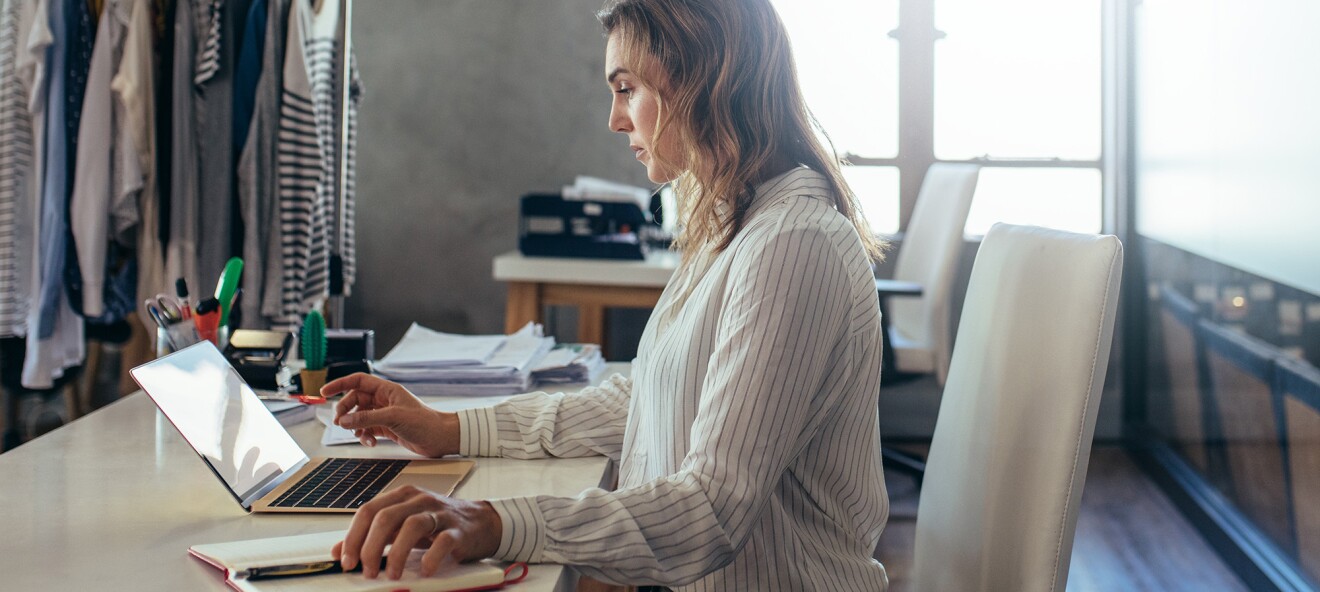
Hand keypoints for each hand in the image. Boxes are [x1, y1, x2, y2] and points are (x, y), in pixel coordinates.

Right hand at [326, 373, 459, 456]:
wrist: (440, 438)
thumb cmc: (425, 422)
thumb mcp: (393, 417)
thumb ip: (367, 418)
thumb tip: (344, 420)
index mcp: (386, 390)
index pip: (358, 381)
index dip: (340, 384)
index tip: (325, 392)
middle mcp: (384, 400)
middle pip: (355, 400)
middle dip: (345, 411)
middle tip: (340, 423)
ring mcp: (384, 414)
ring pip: (359, 416)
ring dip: (355, 426)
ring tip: (359, 435)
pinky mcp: (387, 428)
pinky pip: (367, 429)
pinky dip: (364, 435)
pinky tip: (370, 442)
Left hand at [331, 485, 502, 579]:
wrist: (481, 523)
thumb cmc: (438, 524)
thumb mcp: (402, 526)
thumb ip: (372, 536)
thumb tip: (338, 550)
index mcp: (401, 497)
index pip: (368, 511)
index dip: (353, 537)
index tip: (346, 561)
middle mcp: (419, 500)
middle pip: (386, 518)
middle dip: (371, 547)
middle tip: (367, 571)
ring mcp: (439, 513)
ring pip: (412, 526)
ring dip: (398, 554)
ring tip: (393, 575)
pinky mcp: (458, 529)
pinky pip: (443, 540)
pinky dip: (432, 557)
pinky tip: (426, 570)